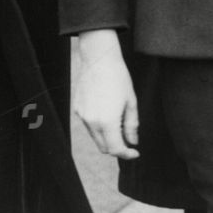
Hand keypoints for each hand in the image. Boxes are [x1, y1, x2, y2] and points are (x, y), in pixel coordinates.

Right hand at [74, 31, 138, 159]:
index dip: (127, 154)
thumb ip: (131, 125)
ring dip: (107, 138)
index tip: (135, 153)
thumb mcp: (131, 102)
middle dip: (117, 148)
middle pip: (103, 147)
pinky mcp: (77, 109)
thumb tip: (132, 142)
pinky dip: (99, 127)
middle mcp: (92, 122)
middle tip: (128, 142)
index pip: (115, 149)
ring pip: (95, 137)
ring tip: (119, 124)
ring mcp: (82, 116)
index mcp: (107, 122)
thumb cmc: (118, 77)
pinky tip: (107, 113)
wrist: (98, 59)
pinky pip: (89, 125)